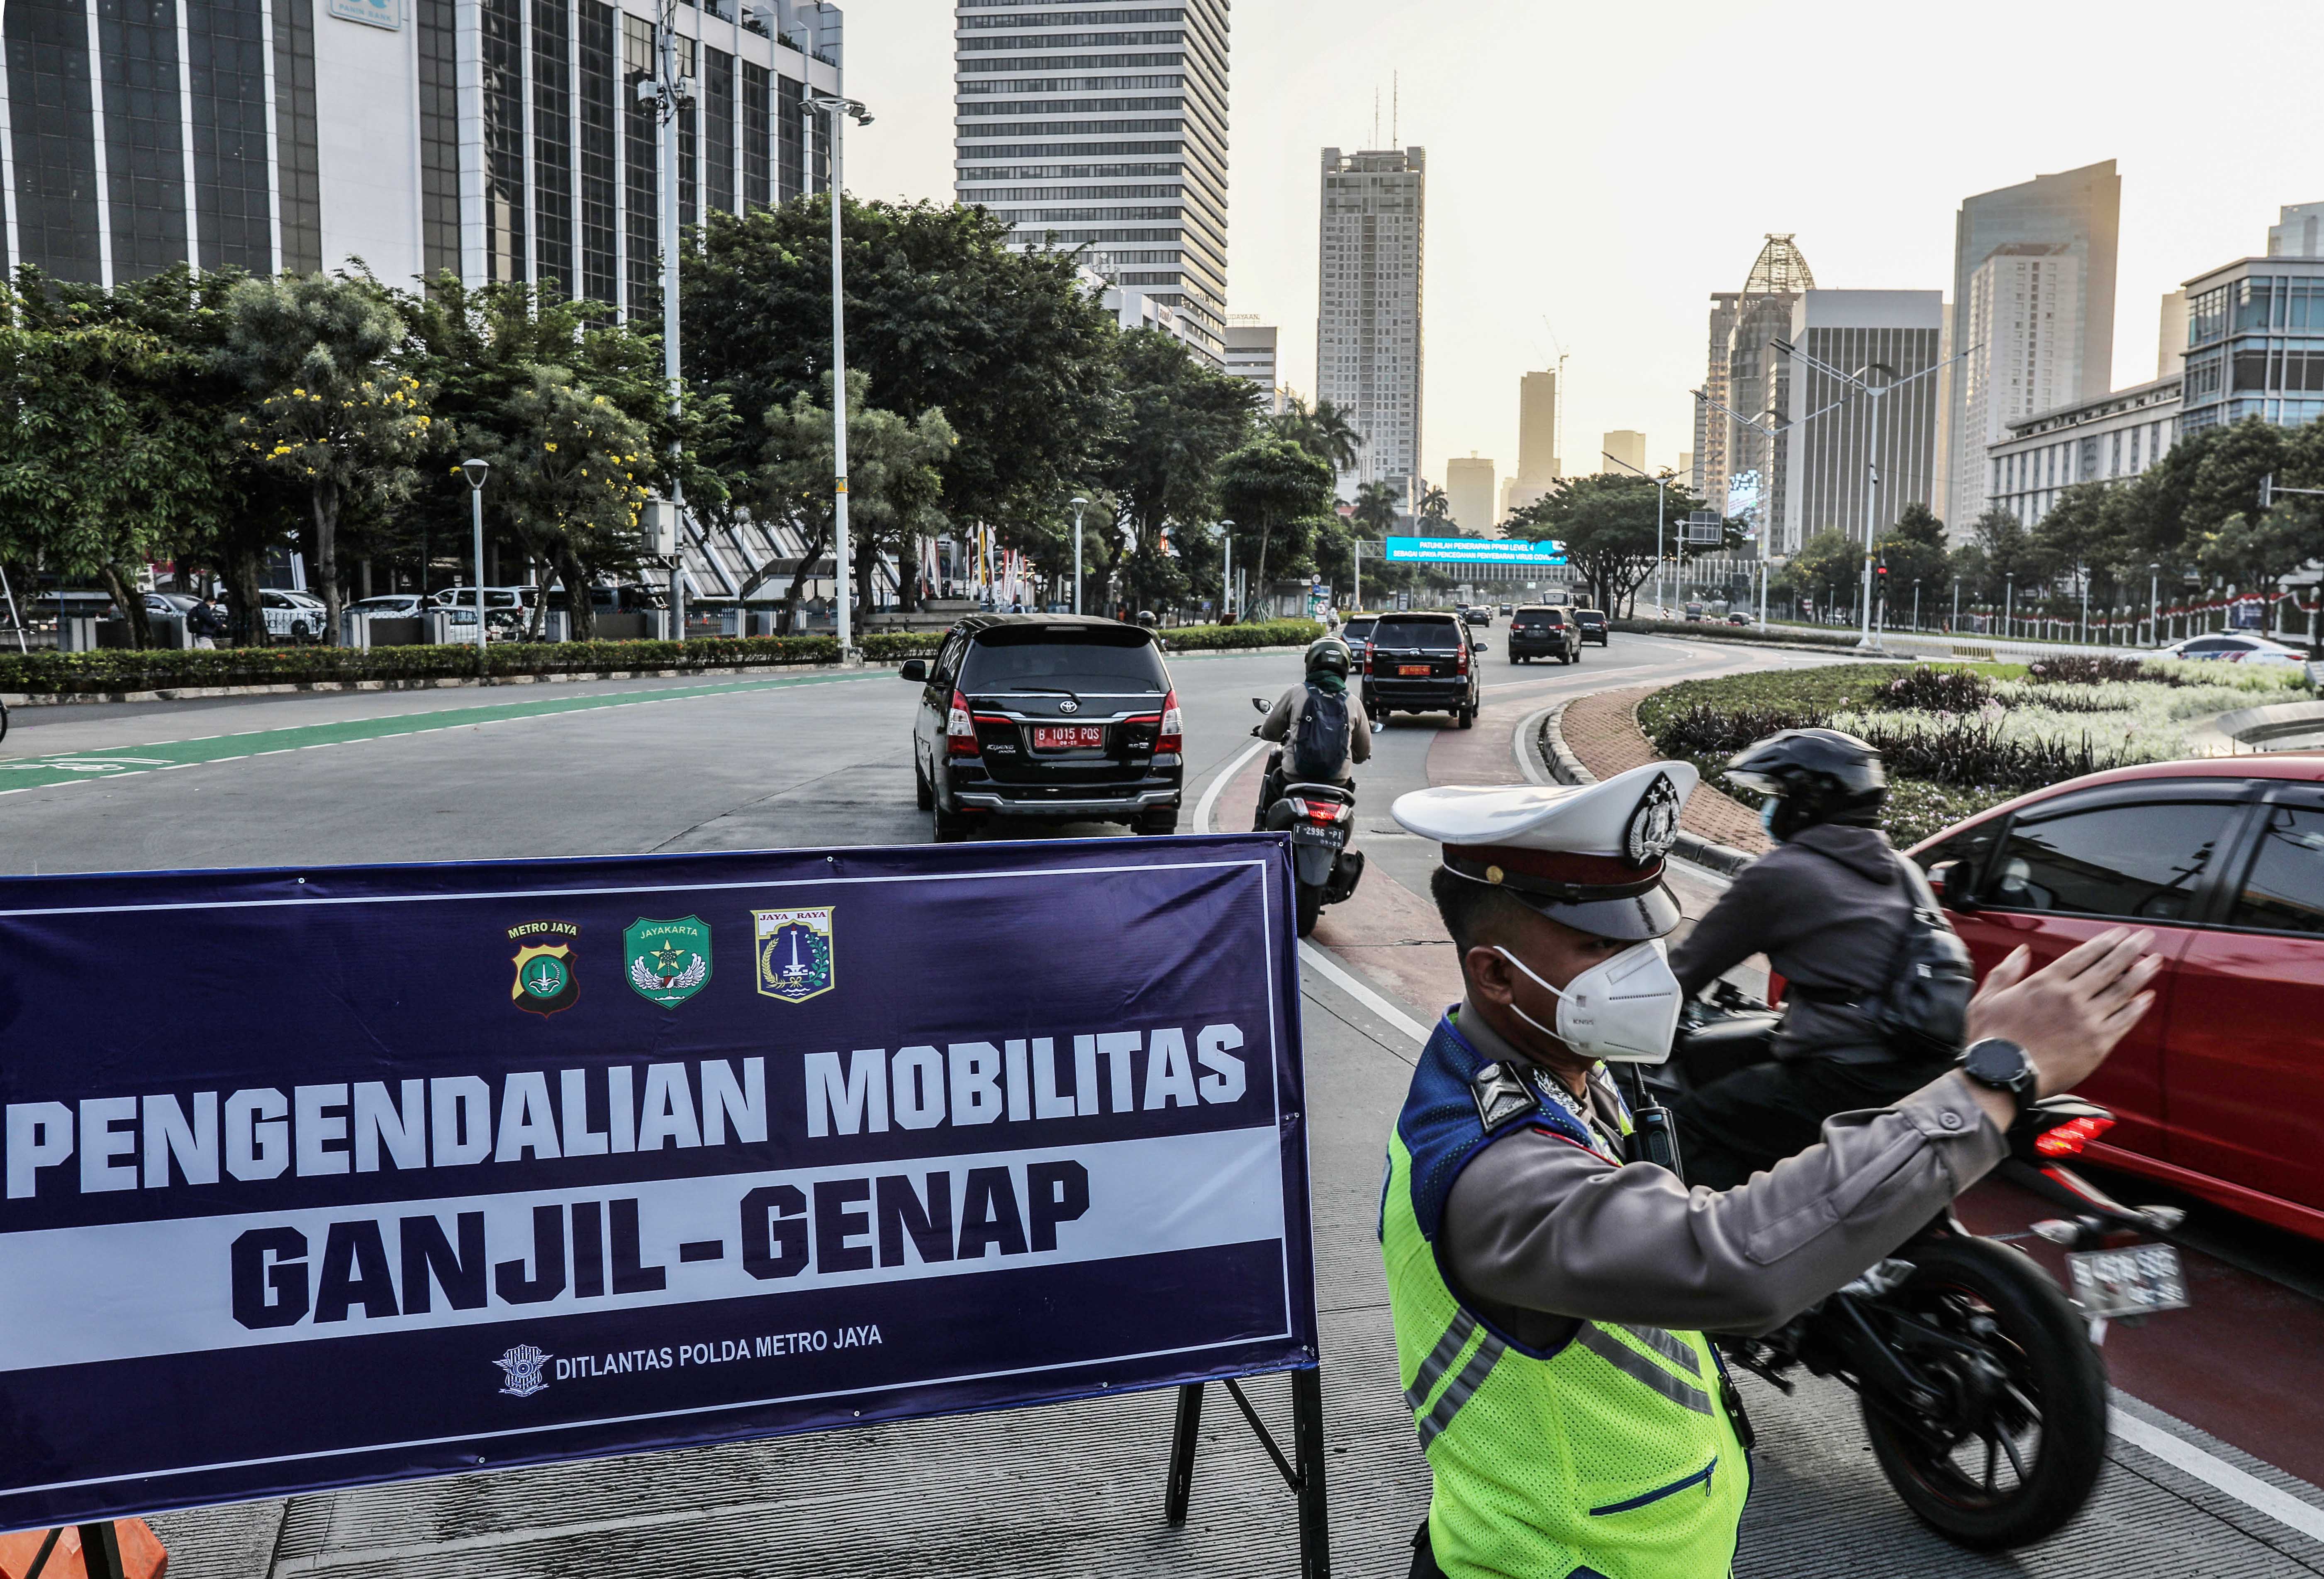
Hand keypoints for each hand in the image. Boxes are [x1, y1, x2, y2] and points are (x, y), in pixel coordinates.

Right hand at [1964, 928, 2162, 1097]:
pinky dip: (2138, 1008)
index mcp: (2046, 983)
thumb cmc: (1991, 1041)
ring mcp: (2087, 1020)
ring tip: (2154, 962)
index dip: (2106, 941)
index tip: (2120, 933)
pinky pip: (2124, 1021)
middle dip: (2131, 949)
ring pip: (2122, 990)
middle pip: (2109, 966)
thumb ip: (2006, 972)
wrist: (2001, 1076)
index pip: (2084, 954)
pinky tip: (2146, 998)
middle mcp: (2071, 997)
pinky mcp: (2097, 1044)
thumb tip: (2021, 953)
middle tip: (2145, 938)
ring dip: (2141, 973)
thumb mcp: (1987, 998)